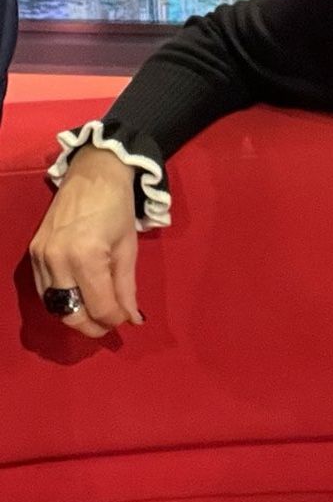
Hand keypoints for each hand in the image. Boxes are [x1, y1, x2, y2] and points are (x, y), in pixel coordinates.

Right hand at [29, 146, 142, 337]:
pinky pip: (44, 289)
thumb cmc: (117, 207)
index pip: (98, 305)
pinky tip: (78, 299)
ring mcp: (41, 256)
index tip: (126, 321)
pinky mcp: (32, 253)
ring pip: (54, 305)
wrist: (93, 174)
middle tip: (109, 327)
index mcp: (86, 256)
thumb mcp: (128, 247)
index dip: (113, 319)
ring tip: (96, 315)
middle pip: (70, 312)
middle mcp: (58, 259)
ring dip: (75, 315)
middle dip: (91, 325)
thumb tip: (131, 318)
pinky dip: (61, 300)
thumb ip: (127, 287)